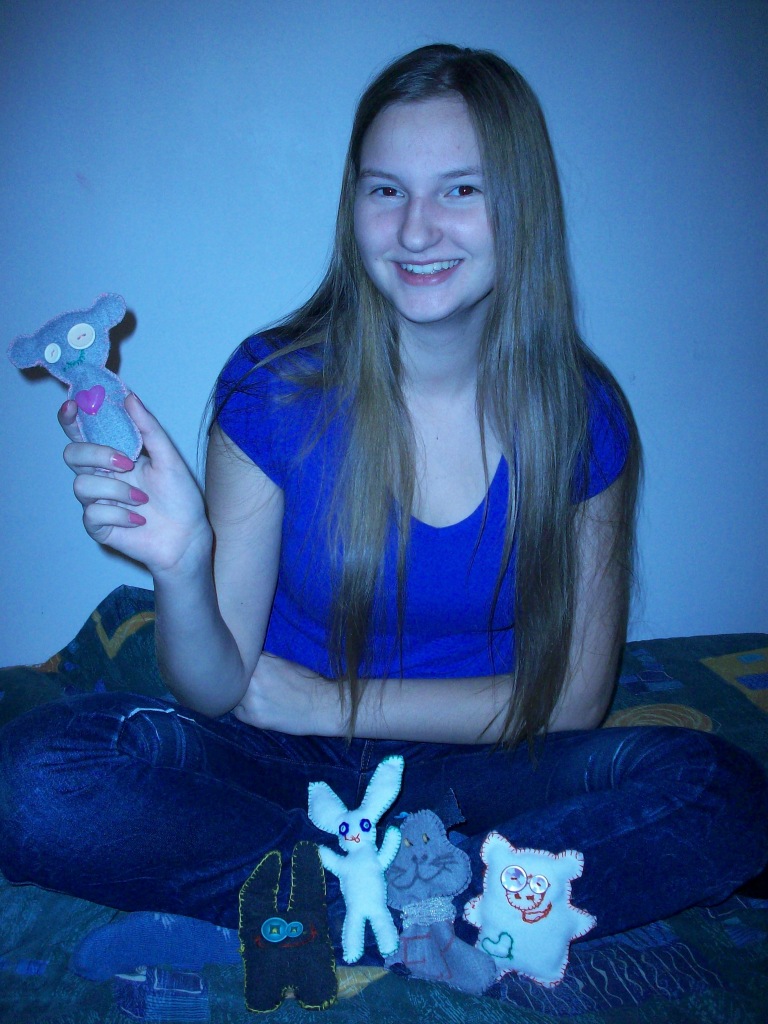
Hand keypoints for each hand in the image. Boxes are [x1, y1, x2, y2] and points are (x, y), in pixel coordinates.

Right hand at [60, 393, 210, 577]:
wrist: (188, 536)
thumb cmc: (180, 498)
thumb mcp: (170, 459)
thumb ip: (149, 429)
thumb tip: (130, 397)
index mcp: (115, 455)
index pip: (83, 433)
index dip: (71, 419)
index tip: (73, 406)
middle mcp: (101, 476)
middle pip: (72, 455)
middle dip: (96, 455)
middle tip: (127, 463)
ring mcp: (97, 501)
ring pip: (81, 485)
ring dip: (116, 490)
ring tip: (142, 499)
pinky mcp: (98, 526)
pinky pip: (92, 514)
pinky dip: (120, 515)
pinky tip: (139, 520)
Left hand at [233, 653, 341, 735]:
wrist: (322, 704)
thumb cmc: (306, 680)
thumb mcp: (282, 661)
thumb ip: (261, 660)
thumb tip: (244, 659)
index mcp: (260, 662)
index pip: (236, 662)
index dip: (238, 667)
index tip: (241, 669)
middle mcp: (252, 680)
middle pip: (232, 679)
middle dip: (238, 681)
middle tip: (248, 685)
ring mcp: (251, 700)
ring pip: (232, 697)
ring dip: (239, 697)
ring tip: (254, 697)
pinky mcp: (254, 718)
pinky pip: (238, 713)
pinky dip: (244, 711)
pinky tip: (258, 709)